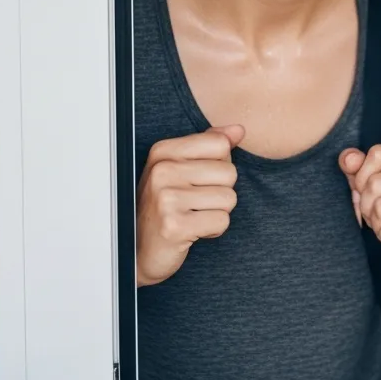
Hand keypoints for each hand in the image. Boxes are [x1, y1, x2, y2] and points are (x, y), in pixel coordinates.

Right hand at [135, 125, 243, 286]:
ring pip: (229, 198)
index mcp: (163, 152)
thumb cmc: (165, 205)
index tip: (198, 179)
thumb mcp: (181, 168)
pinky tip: (193, 231)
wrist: (141, 250)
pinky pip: (222, 221)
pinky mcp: (175, 227)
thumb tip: (239, 130)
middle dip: (220, 191)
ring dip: (217, 212)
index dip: (219, 164)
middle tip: (195, 202)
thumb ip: (210, 144)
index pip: (220, 144)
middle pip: (229, 172)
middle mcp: (161, 171)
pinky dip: (213, 230)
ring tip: (193, 216)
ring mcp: (166, 199)